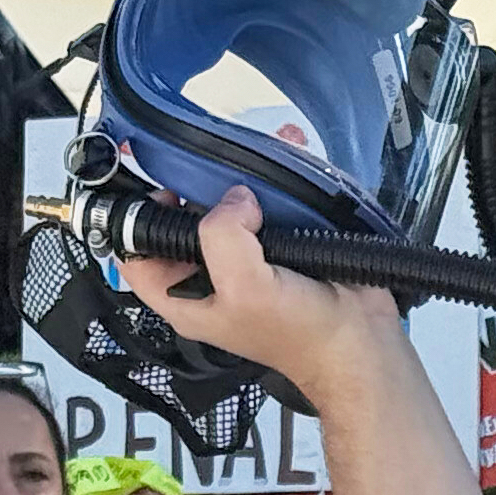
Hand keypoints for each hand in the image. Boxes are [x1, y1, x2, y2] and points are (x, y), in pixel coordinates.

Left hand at [118, 193, 477, 494]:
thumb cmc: (301, 333)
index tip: (158, 187)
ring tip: (253, 158)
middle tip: (209, 167)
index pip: (134, 254)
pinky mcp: (277, 244)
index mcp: (183, 296)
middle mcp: (208, 276)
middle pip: (177, 219)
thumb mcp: (245, 289)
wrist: (361, 342)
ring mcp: (243, 258)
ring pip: (223, 203)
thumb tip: (235, 198)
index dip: (136, 220)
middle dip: (192, 187)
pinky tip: (286, 152)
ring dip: (236, 176)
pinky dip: (274, 180)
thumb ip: (223, 237)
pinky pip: (265, 203)